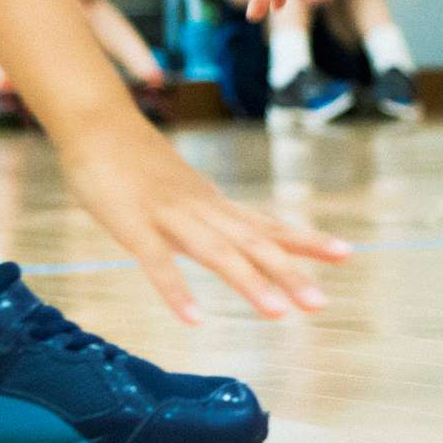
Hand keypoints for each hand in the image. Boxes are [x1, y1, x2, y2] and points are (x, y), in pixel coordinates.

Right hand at [69, 127, 348, 323]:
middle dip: (289, 273)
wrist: (97, 123)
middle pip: (253, 243)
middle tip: (321, 303)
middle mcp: (202, 209)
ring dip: (249, 283)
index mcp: (213, 204)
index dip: (306, 239)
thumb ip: (211, 215)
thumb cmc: (136, 161)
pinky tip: (194, 320)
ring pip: (216, 252)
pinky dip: (176, 291)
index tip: (345, 253)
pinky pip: (157, 262)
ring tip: (278, 314)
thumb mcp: (184, 190)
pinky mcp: (134, 225)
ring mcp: (170, 216)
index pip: (267, 224)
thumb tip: (240, 230)